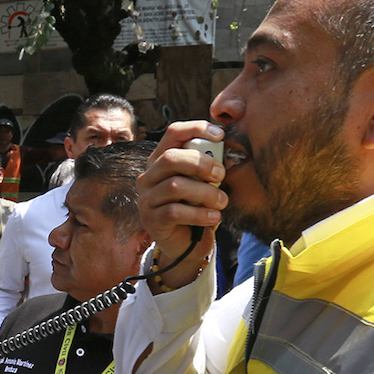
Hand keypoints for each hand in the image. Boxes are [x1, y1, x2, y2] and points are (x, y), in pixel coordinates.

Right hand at [136, 122, 228, 289]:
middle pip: (171, 158)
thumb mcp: (204, 183)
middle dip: (202, 164)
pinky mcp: (151, 220)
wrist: (187, 245)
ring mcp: (147, 199)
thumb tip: (226, 149)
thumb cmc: (197, 208)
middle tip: (222, 175)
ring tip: (222, 202)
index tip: (221, 136)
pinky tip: (213, 217)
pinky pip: (175, 212)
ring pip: (175, 186)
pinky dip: (199, 214)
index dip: (196, 128)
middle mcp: (149, 177)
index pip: (173, 133)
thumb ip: (208, 166)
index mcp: (161, 160)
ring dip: (205, 193)